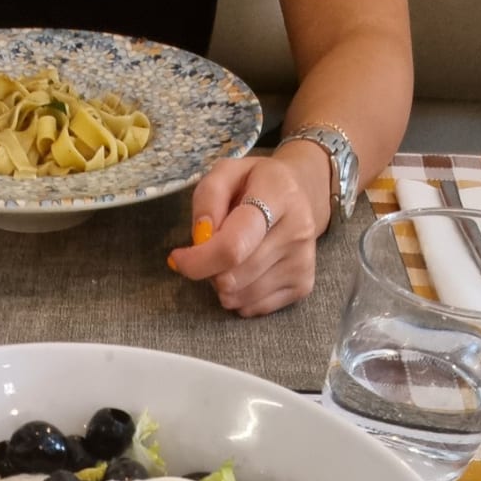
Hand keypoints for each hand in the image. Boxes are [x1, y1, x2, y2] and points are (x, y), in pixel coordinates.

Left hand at [168, 144, 333, 317]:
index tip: (178, 259)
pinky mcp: (303, 286)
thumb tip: (200, 240)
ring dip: (223, 283)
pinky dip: (239, 295)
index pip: (233, 246)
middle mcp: (298, 231)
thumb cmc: (255, 184)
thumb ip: (207, 199)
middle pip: (232, 278)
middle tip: (212, 250)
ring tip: (233, 257)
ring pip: (239, 297)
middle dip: (209, 270)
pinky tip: (248, 270)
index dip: (199, 261)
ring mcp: (302, 262)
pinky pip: (252, 308)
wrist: (301, 194)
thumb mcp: (226, 173)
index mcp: (279, 196)